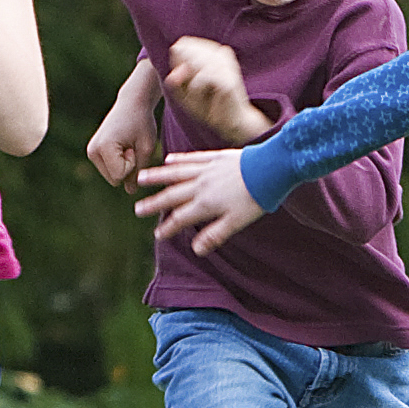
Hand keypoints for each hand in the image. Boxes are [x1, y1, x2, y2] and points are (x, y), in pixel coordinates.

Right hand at [85, 92, 162, 187]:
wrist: (132, 103)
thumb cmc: (142, 122)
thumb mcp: (146, 148)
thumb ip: (138, 171)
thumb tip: (130, 191)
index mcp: (103, 148)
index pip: (119, 177)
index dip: (133, 165)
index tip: (133, 146)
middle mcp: (92, 151)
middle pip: (114, 180)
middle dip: (127, 168)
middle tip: (131, 145)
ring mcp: (91, 151)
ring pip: (112, 177)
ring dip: (124, 166)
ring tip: (128, 144)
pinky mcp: (93, 152)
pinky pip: (111, 170)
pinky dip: (119, 163)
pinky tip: (123, 146)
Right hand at [134, 148, 268, 256]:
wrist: (271, 168)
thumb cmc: (256, 198)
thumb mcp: (237, 222)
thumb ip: (215, 235)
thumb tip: (196, 250)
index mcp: (206, 204)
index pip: (181, 218)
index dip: (168, 227)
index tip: (157, 235)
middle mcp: (201, 185)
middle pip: (172, 195)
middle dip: (154, 203)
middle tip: (137, 209)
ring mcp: (207, 169)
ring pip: (176, 173)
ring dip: (158, 177)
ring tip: (142, 178)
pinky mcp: (215, 157)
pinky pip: (192, 158)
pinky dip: (179, 159)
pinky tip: (168, 159)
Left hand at [162, 35, 270, 146]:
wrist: (233, 123)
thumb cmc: (209, 107)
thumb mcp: (185, 94)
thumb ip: (176, 81)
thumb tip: (174, 74)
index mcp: (213, 51)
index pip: (184, 43)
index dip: (177, 61)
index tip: (184, 79)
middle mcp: (222, 53)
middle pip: (188, 51)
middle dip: (183, 71)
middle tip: (190, 89)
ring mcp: (227, 65)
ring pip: (194, 64)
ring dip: (189, 82)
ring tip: (196, 96)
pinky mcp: (229, 79)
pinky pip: (202, 78)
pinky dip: (195, 89)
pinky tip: (200, 98)